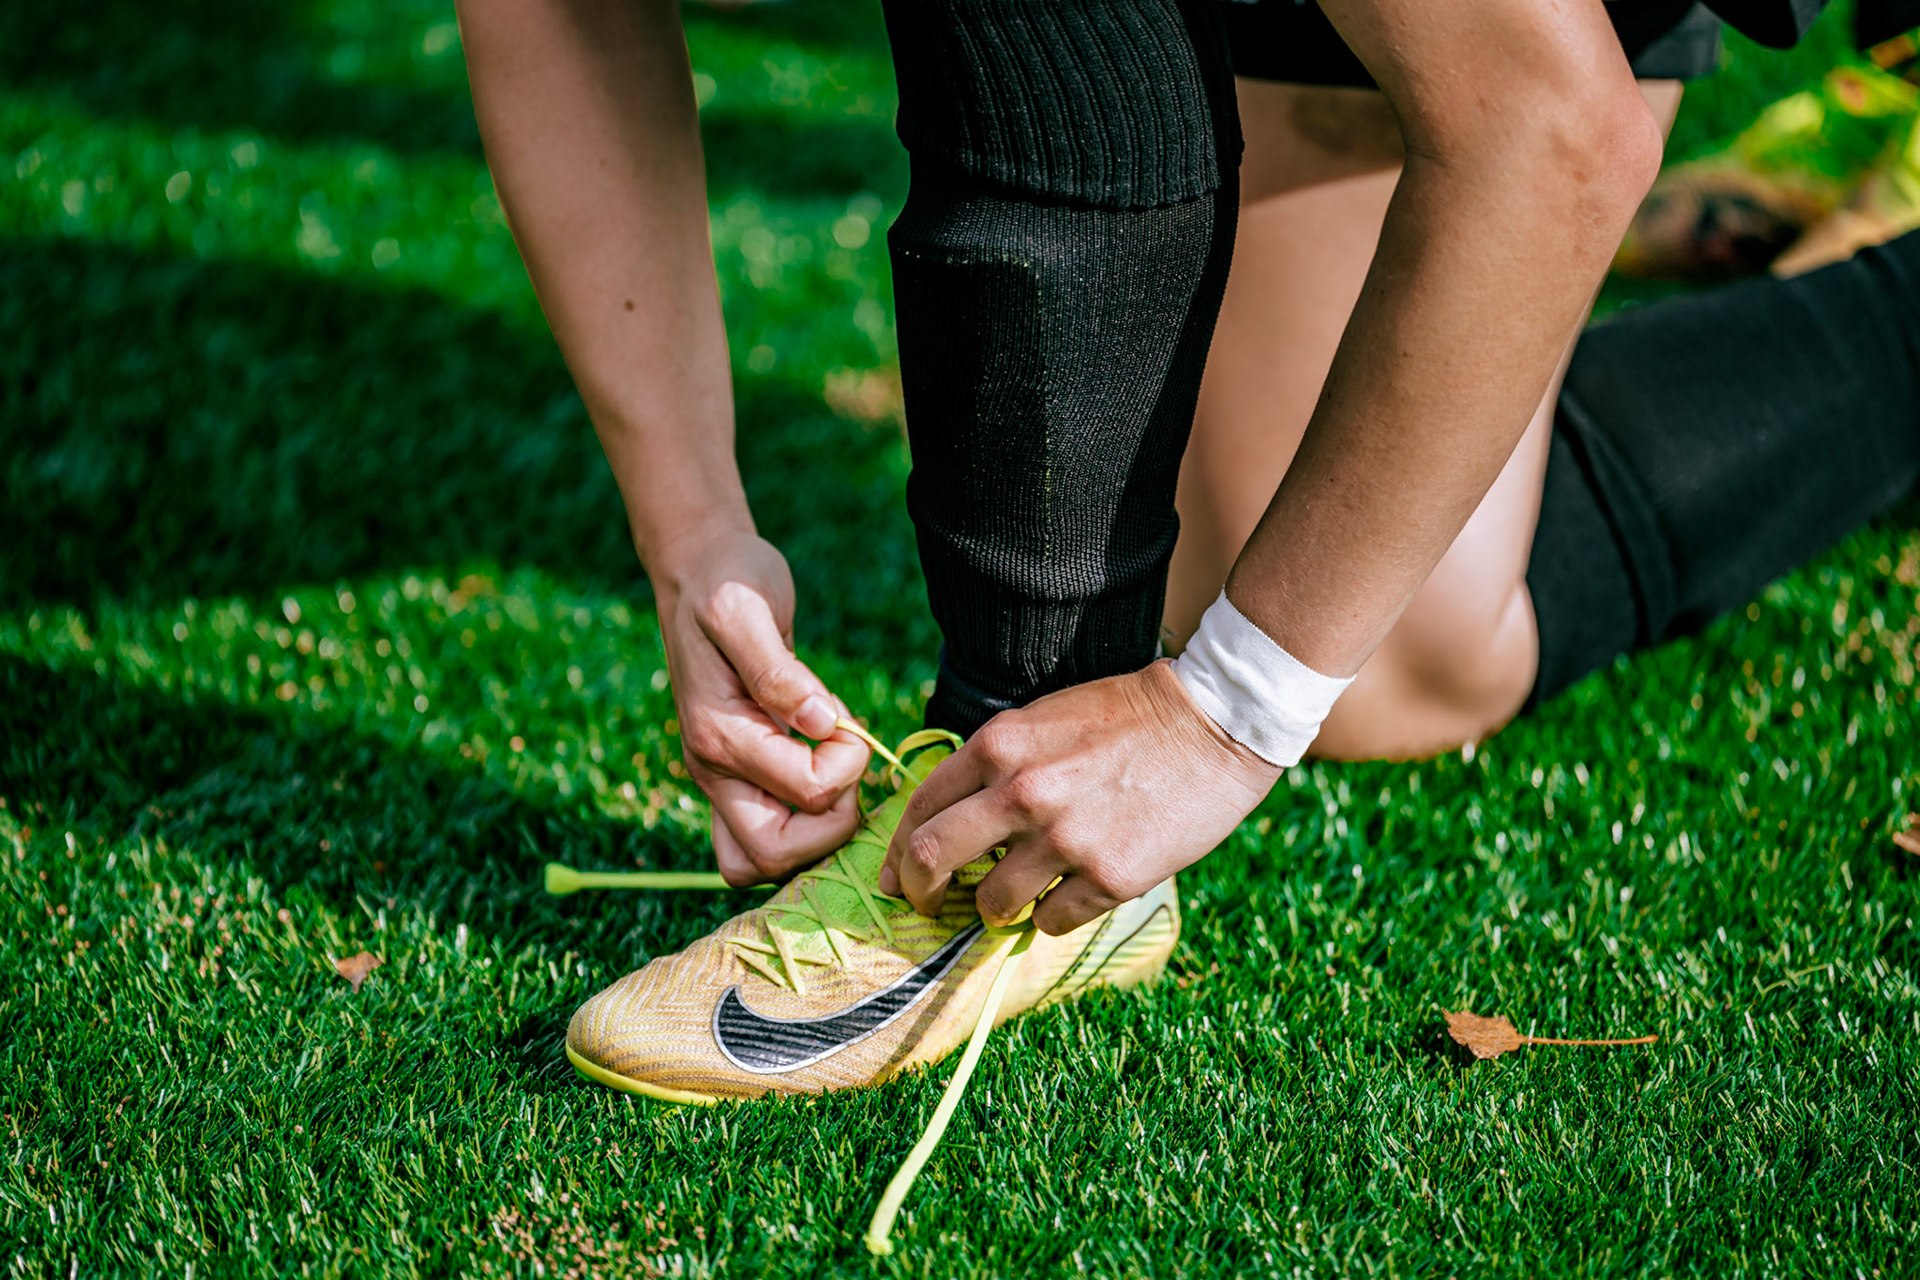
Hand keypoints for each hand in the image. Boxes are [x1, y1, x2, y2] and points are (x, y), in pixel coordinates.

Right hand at [654, 529, 869, 884]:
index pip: (810, 792)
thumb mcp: (748, 609)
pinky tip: (820, 770)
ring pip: (759, 862)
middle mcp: (713, 769)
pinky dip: (800, 825)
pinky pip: (761, 840)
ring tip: (832, 769)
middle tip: (844, 763)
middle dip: (830, 820)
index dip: (848, 762)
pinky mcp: (736, 776)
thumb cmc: (730, 582)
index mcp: (719, 734)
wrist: (700, 571)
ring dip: (812, 832)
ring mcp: (720, 778)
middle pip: (774, 856)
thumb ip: (779, 671)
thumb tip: (819, 723)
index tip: (843, 715)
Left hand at [880, 661, 1280, 934]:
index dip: (896, 850)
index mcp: (999, 745)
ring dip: (995, 909)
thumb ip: (996, 762)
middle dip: (920, 892)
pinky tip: (1072, 893)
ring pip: (991, 904)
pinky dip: (1052, 916)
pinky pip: (1050, 922)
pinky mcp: (1107, 876)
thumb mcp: (1044, 718)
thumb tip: (953, 818)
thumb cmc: (1127, 718)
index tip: (896, 874)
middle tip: (930, 904)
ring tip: (1017, 898)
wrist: (1214, 722)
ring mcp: (1064, 838)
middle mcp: (1021, 792)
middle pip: (930, 859)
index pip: (919, 806)